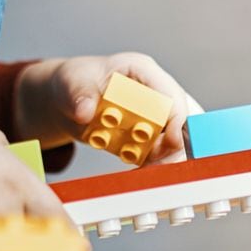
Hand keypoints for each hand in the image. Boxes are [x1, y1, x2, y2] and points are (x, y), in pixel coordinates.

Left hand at [14, 53, 203, 162]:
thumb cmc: (76, 81)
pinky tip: (145, 178)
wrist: (69, 100)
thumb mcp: (71, 83)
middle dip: (179, 142)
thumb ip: (78, 95)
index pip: (169, 92)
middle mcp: (154, 93)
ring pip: (174, 139)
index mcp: (142, 71)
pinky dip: (155, 167)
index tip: (172, 141)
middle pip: (181, 117)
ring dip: (167, 159)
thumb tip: (85, 112)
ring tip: (152, 176)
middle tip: (168, 166)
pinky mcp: (147, 136)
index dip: (176, 116)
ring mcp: (153, 116)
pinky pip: (159, 154)